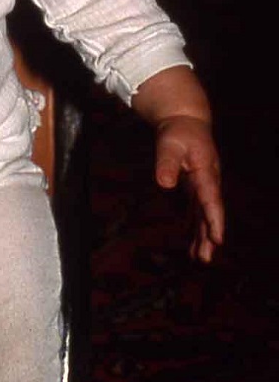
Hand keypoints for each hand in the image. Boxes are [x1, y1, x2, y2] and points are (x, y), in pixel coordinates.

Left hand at [154, 114, 223, 262]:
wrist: (187, 122)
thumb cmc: (179, 132)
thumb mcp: (169, 143)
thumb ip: (167, 163)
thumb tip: (164, 184)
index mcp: (205, 171)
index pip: (211, 199)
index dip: (214, 219)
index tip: (217, 239)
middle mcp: (208, 181)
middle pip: (209, 213)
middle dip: (208, 236)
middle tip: (206, 259)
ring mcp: (204, 186)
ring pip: (204, 215)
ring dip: (202, 236)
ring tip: (200, 259)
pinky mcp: (196, 188)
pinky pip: (197, 211)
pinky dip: (194, 227)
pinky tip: (192, 243)